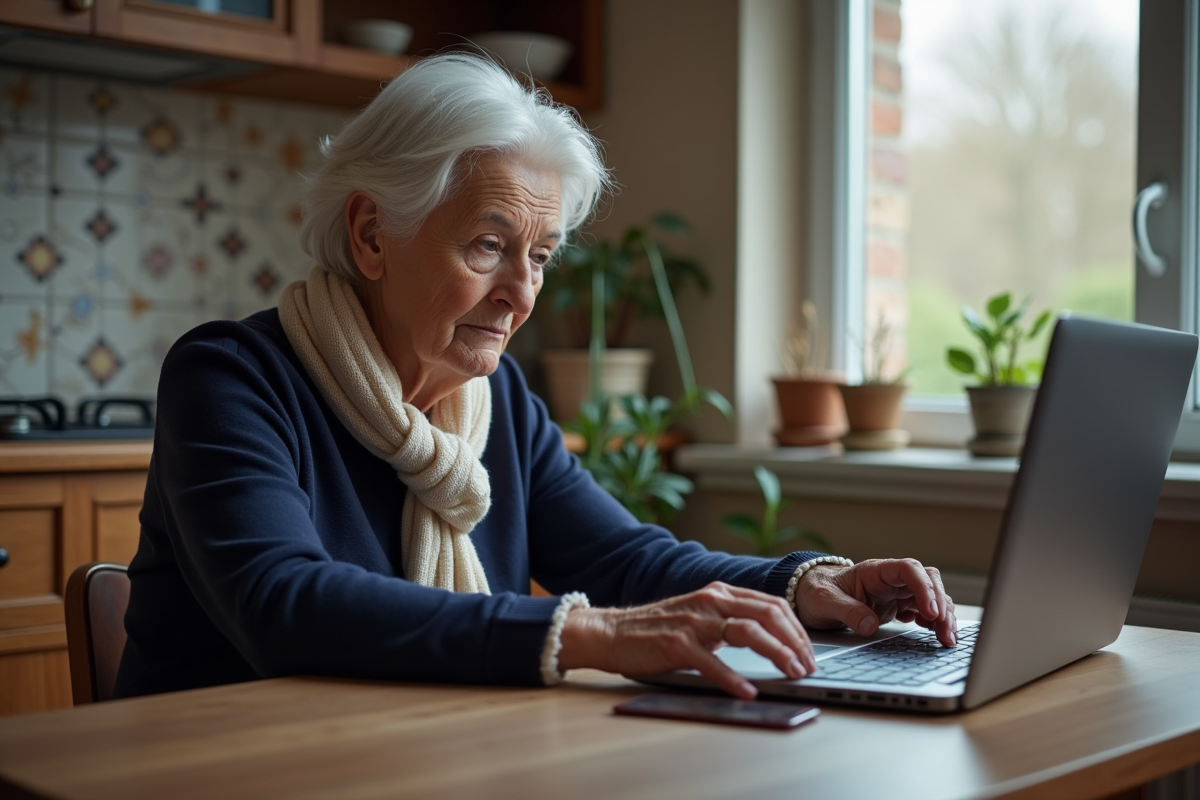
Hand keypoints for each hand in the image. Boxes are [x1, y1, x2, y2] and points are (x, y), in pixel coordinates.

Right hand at [557, 582, 817, 698]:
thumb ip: (728, 621)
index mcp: (718, 592)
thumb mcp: (698, 616)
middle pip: (767, 614)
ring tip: (793, 675)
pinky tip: (748, 692)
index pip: (771, 604)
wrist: (611, 631)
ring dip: (777, 655)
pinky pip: (713, 662)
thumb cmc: (656, 629)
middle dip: (795, 642)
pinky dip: (734, 679)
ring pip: (748, 633)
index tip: (809, 652)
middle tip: (808, 666)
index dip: (796, 629)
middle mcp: (709, 601)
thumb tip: (768, 642)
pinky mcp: (676, 644)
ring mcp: (693, 621)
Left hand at [795, 558, 957, 645]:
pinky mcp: (897, 607)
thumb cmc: (816, 592)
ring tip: (947, 639)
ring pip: (931, 597)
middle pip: (928, 582)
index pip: (909, 569)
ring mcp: (896, 593)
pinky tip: (936, 635)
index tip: (930, 611)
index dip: (924, 588)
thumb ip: (846, 611)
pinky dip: (934, 623)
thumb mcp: (824, 601)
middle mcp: (890, 580)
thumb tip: (869, 625)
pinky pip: (924, 611)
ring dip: (943, 616)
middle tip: (945, 631)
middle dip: (941, 605)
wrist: (809, 596)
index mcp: (874, 571)